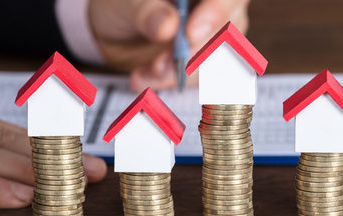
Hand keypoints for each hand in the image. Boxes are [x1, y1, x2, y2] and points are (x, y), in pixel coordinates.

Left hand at [88, 0, 250, 91]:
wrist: (114, 31)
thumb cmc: (121, 6)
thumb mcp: (125, 4)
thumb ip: (146, 11)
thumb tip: (168, 25)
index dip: (215, 13)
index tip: (191, 35)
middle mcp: (215, 7)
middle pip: (227, 31)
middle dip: (194, 54)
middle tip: (161, 65)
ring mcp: (216, 34)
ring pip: (217, 59)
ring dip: (183, 73)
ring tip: (148, 72)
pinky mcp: (207, 61)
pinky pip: (203, 77)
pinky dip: (174, 81)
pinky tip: (146, 76)